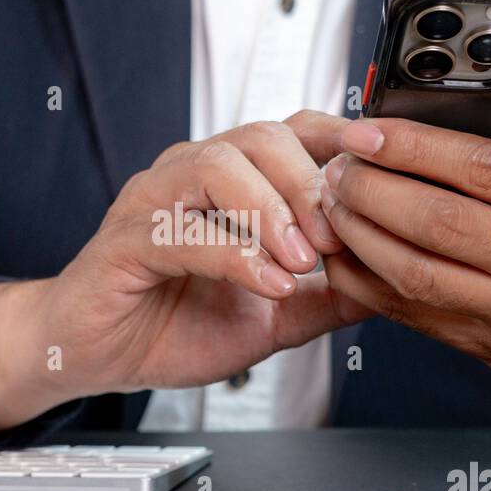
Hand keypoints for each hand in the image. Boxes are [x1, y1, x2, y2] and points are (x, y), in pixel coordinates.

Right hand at [29, 110, 368, 400]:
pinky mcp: (125, 241)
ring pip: (218, 166)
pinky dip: (233, 255)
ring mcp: (154, 202)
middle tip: (337, 238)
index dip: (339, 140)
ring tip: (303, 262)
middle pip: (261, 136)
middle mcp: (191, 176)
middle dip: (310, 182)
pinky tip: (267, 284)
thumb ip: (329, 297)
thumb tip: (391, 284)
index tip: (383, 165)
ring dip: (272, 211)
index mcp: (229, 182)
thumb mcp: (275, 317)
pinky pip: (181, 231)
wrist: (98, 358)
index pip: (292, 132)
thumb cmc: (173, 326)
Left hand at [319, 70, 490, 433]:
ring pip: (417, 272)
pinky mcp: (485, 344)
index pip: (489, 170)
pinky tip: (339, 253)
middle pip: (440, 222)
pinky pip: (411, 314)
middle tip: (335, 163)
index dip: (419, 147)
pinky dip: (365, 284)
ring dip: (359, 234)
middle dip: (373, 188)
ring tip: (327, 200)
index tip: (371, 129)